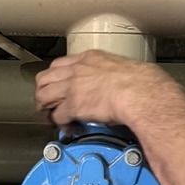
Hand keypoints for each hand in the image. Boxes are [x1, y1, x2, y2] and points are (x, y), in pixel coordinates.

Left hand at [34, 50, 163, 127]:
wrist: (140, 92)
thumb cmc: (142, 82)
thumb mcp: (122, 69)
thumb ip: (112, 75)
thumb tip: (118, 85)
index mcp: (90, 58)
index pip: (60, 64)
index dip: (55, 78)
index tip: (58, 86)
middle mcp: (77, 70)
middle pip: (44, 78)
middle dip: (43, 92)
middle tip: (47, 103)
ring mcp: (72, 87)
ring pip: (43, 95)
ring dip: (44, 108)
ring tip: (49, 116)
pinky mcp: (73, 106)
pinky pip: (56, 116)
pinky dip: (59, 123)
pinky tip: (66, 126)